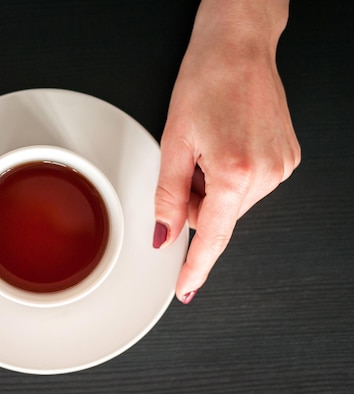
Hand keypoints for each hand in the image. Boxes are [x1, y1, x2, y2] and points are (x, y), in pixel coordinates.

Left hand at [154, 0, 300, 302]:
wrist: (239, 47)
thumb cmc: (207, 81)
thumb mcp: (173, 140)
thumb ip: (167, 195)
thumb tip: (163, 235)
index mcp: (234, 172)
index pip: (210, 237)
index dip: (195, 266)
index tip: (185, 289)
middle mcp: (265, 173)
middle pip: (217, 216)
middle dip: (194, 200)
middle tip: (189, 160)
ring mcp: (281, 166)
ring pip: (231, 202)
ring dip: (212, 185)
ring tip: (210, 145)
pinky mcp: (287, 158)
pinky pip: (248, 186)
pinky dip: (229, 176)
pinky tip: (225, 145)